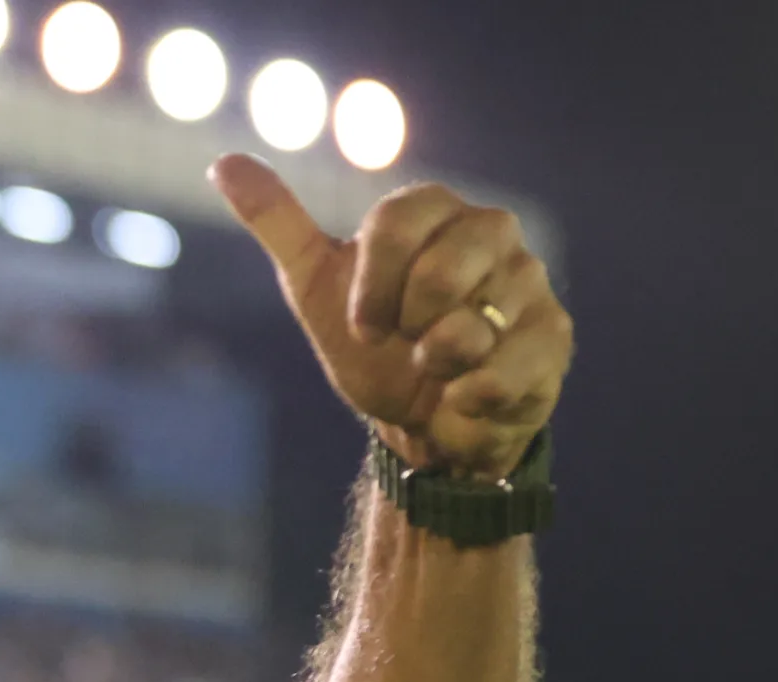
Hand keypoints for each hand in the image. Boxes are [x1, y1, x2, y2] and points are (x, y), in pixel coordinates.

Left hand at [211, 155, 571, 478]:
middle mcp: (493, 234)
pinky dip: (469, 398)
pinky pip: (505, 371)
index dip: (372, 284)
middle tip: (405, 342)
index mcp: (437, 211)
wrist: (419, 422)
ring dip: (436, 363)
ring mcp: (529, 284)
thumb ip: (278, 224)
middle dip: (406, 324)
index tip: (364, 322)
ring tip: (438, 366)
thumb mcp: (315, 288)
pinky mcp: (553, 339)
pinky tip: (464, 398)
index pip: (399, 219)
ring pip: (472, 326)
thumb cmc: (374, 347)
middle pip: (442, 269)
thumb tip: (223, 164)